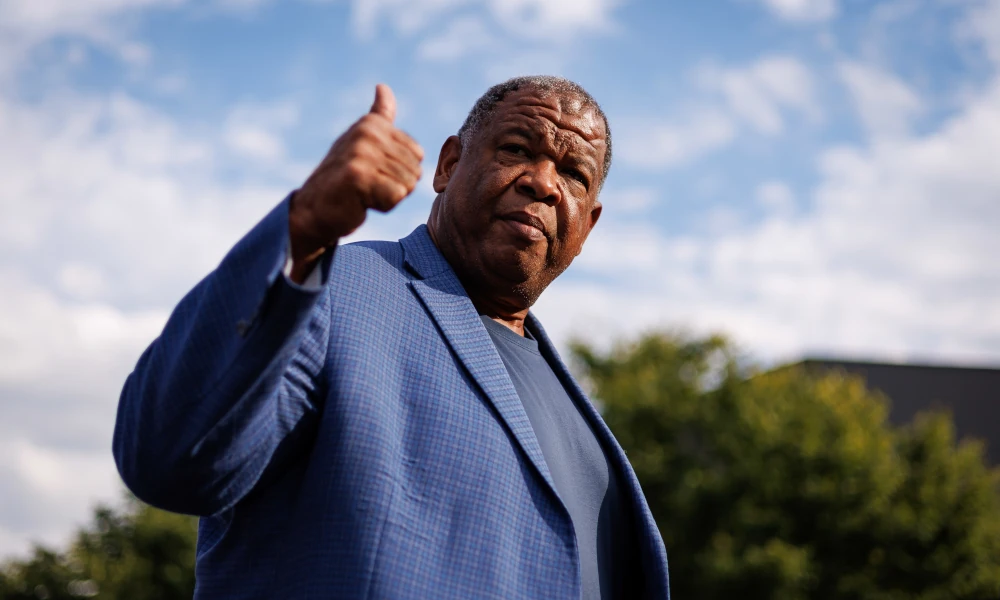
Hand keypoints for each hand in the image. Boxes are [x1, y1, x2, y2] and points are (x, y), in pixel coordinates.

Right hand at [288, 84, 423, 280]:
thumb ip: (378, 116)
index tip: (374, 172)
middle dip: (396, 186)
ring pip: (407, 185)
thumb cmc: (344, 178)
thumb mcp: (362, 142)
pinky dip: (382, 206)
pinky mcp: (357, 176)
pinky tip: (361, 201)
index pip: (418, 155)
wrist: (314, 209)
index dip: (401, 172)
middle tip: (368, 186)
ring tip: (363, 192)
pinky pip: (395, 196)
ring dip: (388, 196)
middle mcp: (366, 133)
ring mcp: (361, 153)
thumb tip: (383, 86)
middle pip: (414, 171)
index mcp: (372, 124)